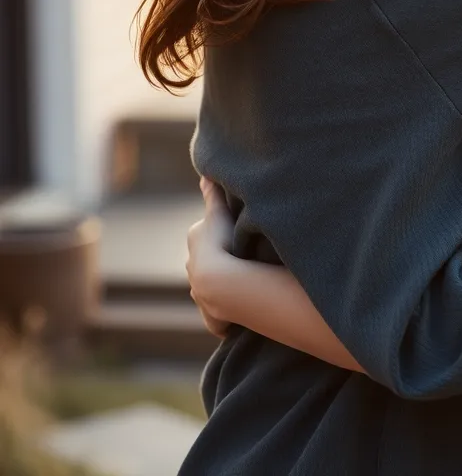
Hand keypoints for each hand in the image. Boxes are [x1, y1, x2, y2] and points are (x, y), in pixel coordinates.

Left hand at [186, 176, 241, 337]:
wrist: (219, 282)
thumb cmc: (221, 244)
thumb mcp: (218, 214)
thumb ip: (212, 194)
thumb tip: (204, 172)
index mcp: (195, 240)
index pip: (208, 232)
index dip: (222, 230)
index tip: (236, 230)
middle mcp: (192, 266)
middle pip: (207, 258)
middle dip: (219, 258)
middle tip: (241, 255)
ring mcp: (200, 291)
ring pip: (212, 283)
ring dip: (224, 282)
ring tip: (244, 280)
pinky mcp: (212, 315)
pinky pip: (220, 310)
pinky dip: (227, 309)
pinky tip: (240, 308)